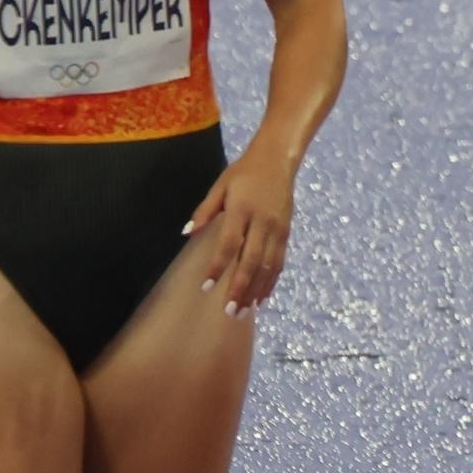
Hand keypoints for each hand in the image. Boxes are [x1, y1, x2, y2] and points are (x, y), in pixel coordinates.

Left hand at [186, 154, 294, 315]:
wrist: (277, 161)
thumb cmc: (243, 173)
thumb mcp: (220, 186)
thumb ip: (204, 211)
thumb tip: (186, 234)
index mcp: (242, 209)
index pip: (229, 244)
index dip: (218, 266)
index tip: (206, 286)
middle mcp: (262, 222)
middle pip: (251, 261)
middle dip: (240, 288)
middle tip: (229, 311)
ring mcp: (277, 229)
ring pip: (267, 266)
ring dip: (255, 290)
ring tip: (243, 311)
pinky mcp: (286, 233)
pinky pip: (279, 262)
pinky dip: (271, 282)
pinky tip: (262, 297)